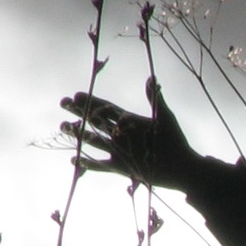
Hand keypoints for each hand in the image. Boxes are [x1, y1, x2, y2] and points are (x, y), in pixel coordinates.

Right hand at [59, 78, 199, 187]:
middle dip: (79, 113)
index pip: (106, 108)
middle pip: (95, 121)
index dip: (91, 101)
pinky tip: (74, 160)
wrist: (182, 168)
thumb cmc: (176, 141)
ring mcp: (119, 151)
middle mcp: (120, 135)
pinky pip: (100, 166)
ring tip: (63, 126)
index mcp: (129, 121)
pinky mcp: (121, 168)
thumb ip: (155, 99)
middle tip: (63, 103)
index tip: (76, 95)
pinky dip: (87, 164)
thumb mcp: (165, 118)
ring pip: (94, 141)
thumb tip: (152, 78)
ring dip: (78, 134)